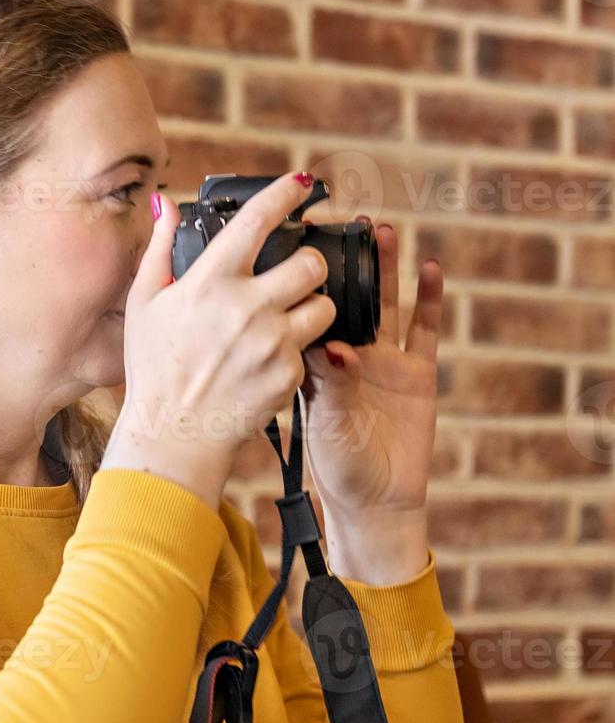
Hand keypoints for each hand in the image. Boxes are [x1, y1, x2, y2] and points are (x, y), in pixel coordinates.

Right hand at [104, 173, 337, 510]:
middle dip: (310, 265)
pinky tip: (266, 364)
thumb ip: (159, 249)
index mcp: (210, 281)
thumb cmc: (153, 369)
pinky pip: (309, 349)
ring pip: (323, 306)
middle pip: (311, 264)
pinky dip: (294, 352)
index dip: (286, 194)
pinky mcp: (289, 373)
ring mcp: (272, 342)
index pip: (259, 221)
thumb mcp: (143, 303)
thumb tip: (165, 204)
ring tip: (285, 322)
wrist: (172, 434)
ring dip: (311, 309)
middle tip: (296, 276)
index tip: (303, 183)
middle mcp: (246, 306)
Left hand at [300, 221, 442, 582]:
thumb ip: (328, 384)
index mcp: (311, 363)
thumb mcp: (324, 424)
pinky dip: (429, 300)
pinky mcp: (418, 372)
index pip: (301, 310)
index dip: (299, 280)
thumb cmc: (337, 467)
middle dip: (340, 261)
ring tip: (378, 229)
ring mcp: (384, 360)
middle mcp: (346, 354)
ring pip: (383, 303)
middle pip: (343, 297)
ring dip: (382, 268)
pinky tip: (430, 268)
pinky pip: (424, 329)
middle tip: (338, 221)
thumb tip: (326, 346)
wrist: (376, 501)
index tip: (291, 242)